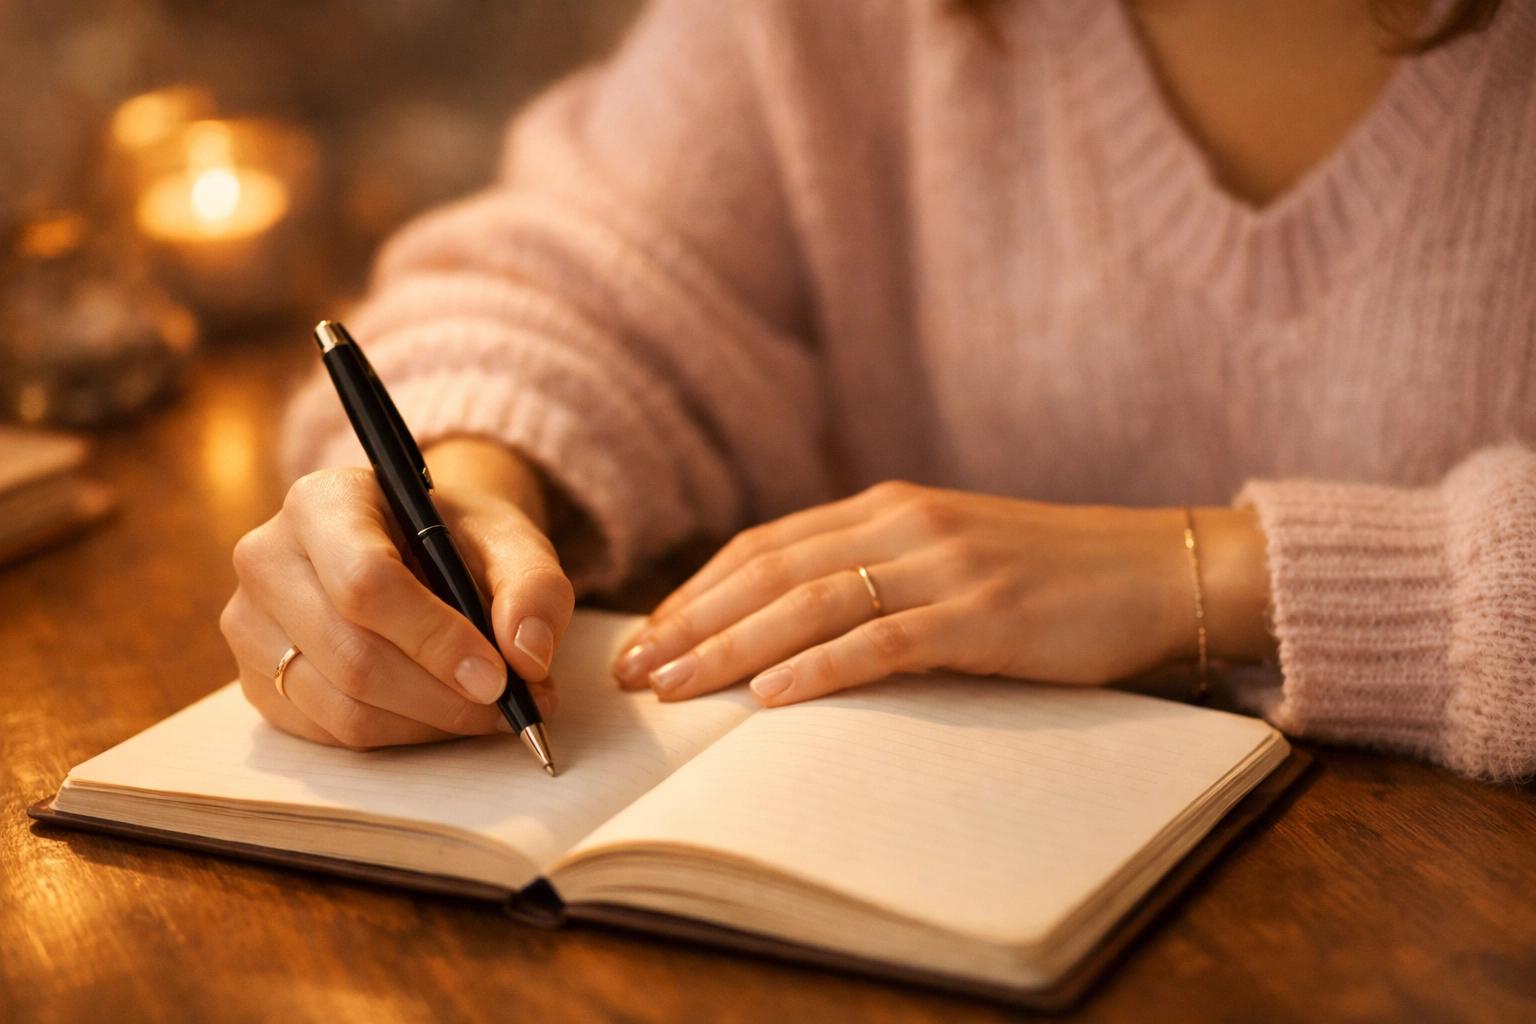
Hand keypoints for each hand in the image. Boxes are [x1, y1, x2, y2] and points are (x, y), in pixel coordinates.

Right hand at [221, 440, 573, 747]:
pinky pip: (330, 734)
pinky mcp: (258, 681)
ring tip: (487, 711)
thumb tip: (527, 656)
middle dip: (443, 696)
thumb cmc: (458, 539)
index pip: (366, 584)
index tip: (498, 677)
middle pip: (353, 656)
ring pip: (342, 707)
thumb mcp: (511, 540)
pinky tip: (441, 714)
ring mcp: (251, 625)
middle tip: (510, 707)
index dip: (436, 640)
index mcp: (322, 502)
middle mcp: (268, 558)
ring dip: (428, 724)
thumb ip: (534, 588)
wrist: (415, 546)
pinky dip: (400, 735)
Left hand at [612, 482, 1272, 705]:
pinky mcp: (984, 615)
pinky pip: (883, 641)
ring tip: (673, 688)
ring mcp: (943, 567)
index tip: (646, 636)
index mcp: (887, 510)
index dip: (696, 591)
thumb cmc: (1052, 576)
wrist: (1161, 569)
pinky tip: (770, 698)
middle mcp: (903, 526)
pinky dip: (820, 669)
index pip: (764, 547)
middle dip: (690, 623)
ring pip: (809, 604)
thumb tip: (794, 628)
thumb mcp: (949, 559)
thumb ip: (877, 575)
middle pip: (768, 573)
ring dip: (730, 647)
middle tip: (630, 672)